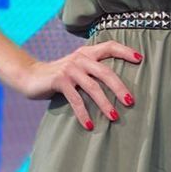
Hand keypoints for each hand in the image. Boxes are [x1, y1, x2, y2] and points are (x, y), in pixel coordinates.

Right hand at [18, 39, 143, 128]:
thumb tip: (118, 85)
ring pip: (93, 87)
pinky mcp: (60, 81)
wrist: (30, 76)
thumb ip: (92, 71)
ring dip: (104, 103)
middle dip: (120, 87)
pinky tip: (90, 125)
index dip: (125, 51)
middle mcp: (80, 58)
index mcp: (86, 53)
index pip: (109, 46)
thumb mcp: (77, 68)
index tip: (140, 59)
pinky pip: (76, 100)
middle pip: (105, 71)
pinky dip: (83, 113)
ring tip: (114, 117)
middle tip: (131, 102)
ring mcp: (70, 69)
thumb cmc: (59, 76)